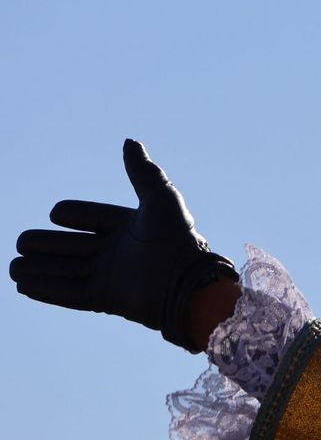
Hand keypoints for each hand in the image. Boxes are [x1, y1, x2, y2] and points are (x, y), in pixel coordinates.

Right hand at [11, 139, 238, 351]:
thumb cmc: (177, 239)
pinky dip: (47, 289)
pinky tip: (23, 285)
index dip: (77, 215)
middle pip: (75, 247)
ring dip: (39, 269)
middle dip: (47, 245)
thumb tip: (130, 141)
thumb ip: (142, 172)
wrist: (186, 283)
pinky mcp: (106, 299)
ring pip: (68, 271)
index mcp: (133, 229)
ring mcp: (113, 277)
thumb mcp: (160, 199)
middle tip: (21, 242)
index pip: (96, 218)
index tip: (56, 213)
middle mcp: (121, 253)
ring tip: (13, 266)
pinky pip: (70, 293)